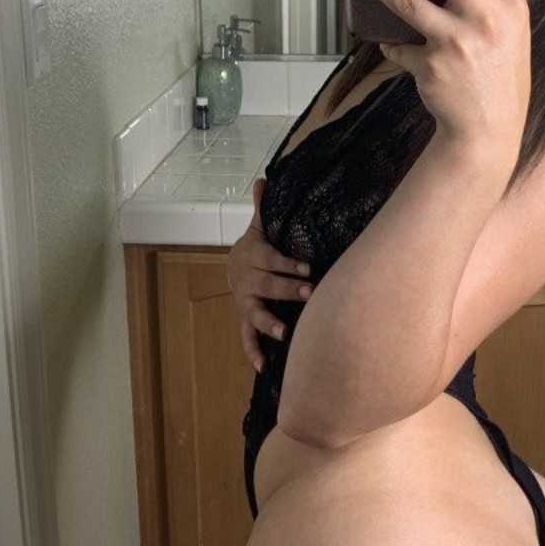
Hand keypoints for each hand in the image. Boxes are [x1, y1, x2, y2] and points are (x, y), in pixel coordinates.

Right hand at [226, 177, 313, 371]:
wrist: (234, 267)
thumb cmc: (256, 247)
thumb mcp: (258, 227)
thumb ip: (263, 208)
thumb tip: (262, 179)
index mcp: (253, 256)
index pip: (272, 260)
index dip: (288, 264)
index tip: (309, 268)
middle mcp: (247, 281)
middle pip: (267, 286)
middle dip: (287, 291)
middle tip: (309, 294)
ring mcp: (246, 302)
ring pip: (255, 313)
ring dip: (269, 324)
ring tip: (286, 334)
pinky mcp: (246, 318)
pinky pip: (247, 336)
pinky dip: (253, 351)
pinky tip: (264, 366)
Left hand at [342, 0, 529, 176]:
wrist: (488, 131)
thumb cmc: (500, 79)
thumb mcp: (510, 33)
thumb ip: (489, 0)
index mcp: (510, 7)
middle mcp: (484, 19)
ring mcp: (454, 41)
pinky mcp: (428, 63)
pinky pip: (399, 44)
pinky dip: (394, 44)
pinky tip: (397, 46)